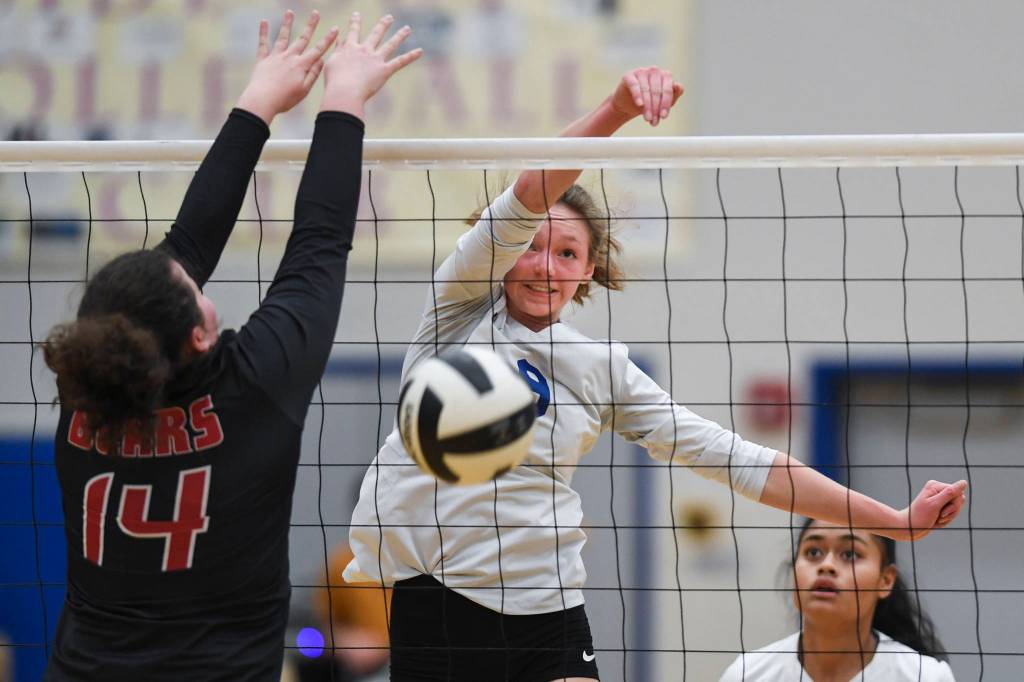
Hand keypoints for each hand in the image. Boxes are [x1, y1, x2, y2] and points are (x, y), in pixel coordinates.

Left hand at [236, 10, 338, 124]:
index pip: (318, 50)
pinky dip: (263, 32)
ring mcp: (275, 57)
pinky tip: (264, 22)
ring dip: (287, 23)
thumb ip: (313, 73)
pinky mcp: (263, 60)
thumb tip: (321, 60)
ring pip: (283, 37)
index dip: (328, 39)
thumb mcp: (304, 89)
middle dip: (311, 25)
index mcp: (302, 65)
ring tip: (290, 12)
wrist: (262, 100)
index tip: (335, 28)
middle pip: (302, 38)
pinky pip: (263, 44)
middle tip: (316, 13)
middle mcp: (289, 57)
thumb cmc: (285, 99)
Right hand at [319, 12, 422, 118]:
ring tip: (408, 29)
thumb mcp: (332, 62)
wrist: (345, 92)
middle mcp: (365, 50)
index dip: (355, 23)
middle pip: (376, 34)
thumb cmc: (335, 81)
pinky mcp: (385, 71)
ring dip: (400, 36)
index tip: (356, 14)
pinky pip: (400, 62)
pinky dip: (410, 56)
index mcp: (350, 48)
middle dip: (383, 25)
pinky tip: (420, 51)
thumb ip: (337, 49)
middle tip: (389, 17)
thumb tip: (339, 38)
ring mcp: (376, 60)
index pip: (353, 32)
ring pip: (390, 45)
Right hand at [608, 66, 683, 126]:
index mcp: (665, 76)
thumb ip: (674, 95)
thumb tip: (678, 87)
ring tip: (647, 118)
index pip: (668, 90)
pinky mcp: (629, 76)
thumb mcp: (663, 102)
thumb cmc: (648, 103)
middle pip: (657, 91)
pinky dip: (637, 95)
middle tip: (653, 120)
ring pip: (646, 90)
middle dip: (655, 108)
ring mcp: (641, 72)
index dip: (666, 104)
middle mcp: (654, 71)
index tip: (663, 116)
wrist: (627, 105)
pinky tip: (639, 104)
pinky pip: (635, 85)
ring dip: (647, 106)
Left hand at [892, 479, 967, 540]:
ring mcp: (940, 498)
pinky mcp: (941, 506)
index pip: (958, 494)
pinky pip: (952, 514)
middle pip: (959, 501)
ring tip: (936, 519)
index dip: (953, 506)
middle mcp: (938, 490)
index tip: (940, 512)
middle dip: (951, 512)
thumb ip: (950, 493)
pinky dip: (946, 520)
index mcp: (936, 486)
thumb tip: (964, 482)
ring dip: (948, 517)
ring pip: (957, 508)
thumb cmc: (920, 517)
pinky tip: (937, 521)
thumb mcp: (935, 505)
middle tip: (938, 516)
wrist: (909, 529)